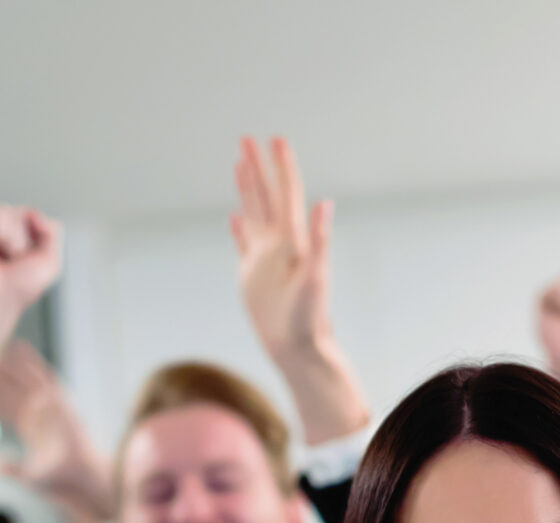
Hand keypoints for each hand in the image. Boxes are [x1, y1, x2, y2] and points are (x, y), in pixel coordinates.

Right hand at [0, 204, 61, 417]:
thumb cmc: (17, 289)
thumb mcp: (49, 261)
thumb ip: (52, 230)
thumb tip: (31, 210)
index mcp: (4, 232)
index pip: (33, 217)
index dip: (36, 243)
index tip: (20, 265)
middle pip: (25, 213)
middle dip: (27, 242)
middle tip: (9, 263)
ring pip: (15, 212)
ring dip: (17, 241)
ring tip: (0, 258)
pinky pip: (2, 212)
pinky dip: (6, 234)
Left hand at [0, 339, 116, 522]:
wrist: (81, 476)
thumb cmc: (58, 477)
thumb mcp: (30, 476)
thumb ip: (14, 470)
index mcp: (29, 426)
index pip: (4, 406)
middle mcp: (38, 412)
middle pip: (12, 388)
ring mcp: (49, 405)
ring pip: (25, 379)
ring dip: (11, 363)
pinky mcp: (59, 401)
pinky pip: (44, 377)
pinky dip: (32, 362)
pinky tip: (20, 347)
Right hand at [230, 136, 370, 443]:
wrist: (298, 347)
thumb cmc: (309, 317)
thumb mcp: (316, 276)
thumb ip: (319, 239)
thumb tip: (323, 204)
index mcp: (292, 239)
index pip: (286, 194)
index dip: (281, 167)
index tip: (275, 139)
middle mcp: (278, 244)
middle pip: (266, 196)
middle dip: (257, 167)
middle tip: (247, 137)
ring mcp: (264, 258)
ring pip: (254, 212)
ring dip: (247, 187)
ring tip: (239, 163)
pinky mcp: (252, 275)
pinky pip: (243, 243)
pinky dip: (239, 227)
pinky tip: (236, 216)